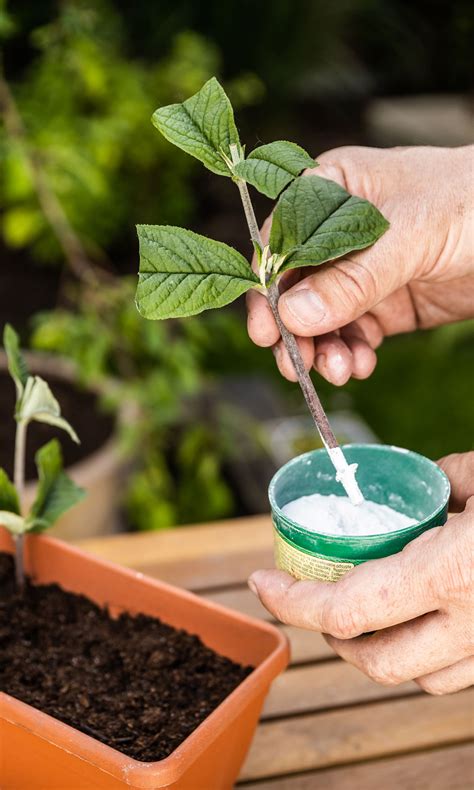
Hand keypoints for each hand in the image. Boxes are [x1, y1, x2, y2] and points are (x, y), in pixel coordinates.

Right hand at [247, 145, 473, 383]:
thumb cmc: (473, 200)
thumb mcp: (410, 234)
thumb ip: (353, 277)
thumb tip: (294, 315)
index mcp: (333, 193)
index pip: (282, 242)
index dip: (268, 288)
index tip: (266, 330)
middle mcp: (340, 235)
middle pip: (295, 288)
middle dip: (294, 329)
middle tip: (297, 365)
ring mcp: (363, 272)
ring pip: (322, 319)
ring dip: (323, 349)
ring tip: (340, 369)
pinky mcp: (388, 305)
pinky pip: (355, 335)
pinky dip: (352, 354)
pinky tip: (360, 364)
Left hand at [248, 452, 473, 694]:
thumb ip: (452, 478)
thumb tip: (434, 480)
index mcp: (449, 574)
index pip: (348, 609)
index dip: (293, 602)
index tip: (264, 582)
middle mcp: (471, 625)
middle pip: (377, 660)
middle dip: (332, 635)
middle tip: (312, 601)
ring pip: (421, 677)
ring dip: (382, 650)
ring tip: (365, 615)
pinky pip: (459, 672)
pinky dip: (428, 654)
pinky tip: (424, 620)